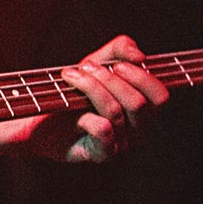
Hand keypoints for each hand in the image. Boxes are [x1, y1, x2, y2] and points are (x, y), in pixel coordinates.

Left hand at [28, 35, 168, 163]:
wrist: (42, 116)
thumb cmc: (76, 90)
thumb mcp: (99, 61)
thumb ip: (121, 49)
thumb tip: (140, 56)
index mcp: (146, 109)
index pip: (160, 96)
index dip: (141, 77)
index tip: (116, 64)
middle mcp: (139, 129)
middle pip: (138, 103)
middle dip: (109, 79)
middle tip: (85, 66)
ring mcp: (122, 144)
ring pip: (116, 112)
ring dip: (90, 87)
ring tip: (71, 76)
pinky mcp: (102, 154)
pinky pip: (102, 130)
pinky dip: (84, 114)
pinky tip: (71, 109)